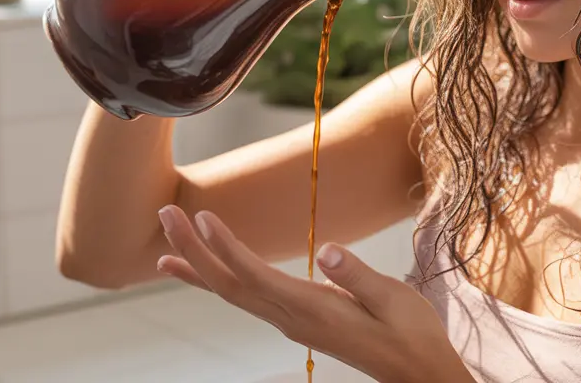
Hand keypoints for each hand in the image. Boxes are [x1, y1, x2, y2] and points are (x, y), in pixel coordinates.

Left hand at [155, 204, 473, 382]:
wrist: (416, 372)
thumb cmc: (411, 333)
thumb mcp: (392, 298)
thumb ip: (357, 276)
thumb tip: (326, 250)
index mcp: (313, 310)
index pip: (257, 276)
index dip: (226, 247)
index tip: (201, 218)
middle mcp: (292, 319)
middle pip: (230, 285)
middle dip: (194, 250)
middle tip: (164, 214)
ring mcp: (291, 322)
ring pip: (233, 293)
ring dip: (199, 266)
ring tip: (166, 243)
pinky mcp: (297, 321)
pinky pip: (247, 298)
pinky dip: (220, 280)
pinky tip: (205, 272)